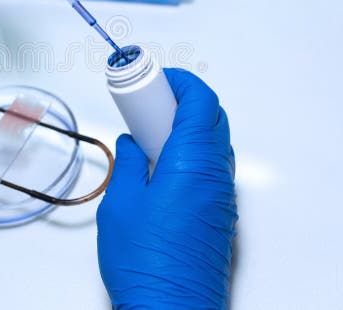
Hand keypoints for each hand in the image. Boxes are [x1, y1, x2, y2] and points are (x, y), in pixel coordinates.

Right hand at [97, 68, 236, 308]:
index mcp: (192, 162)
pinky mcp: (220, 216)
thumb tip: (132, 146)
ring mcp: (222, 197)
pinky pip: (211, 169)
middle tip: (150, 105)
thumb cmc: (146, 262)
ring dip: (187, 128)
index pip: (201, 101)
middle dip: (183, 101)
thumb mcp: (121, 203)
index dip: (181, 82)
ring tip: (151, 137)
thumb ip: (129, 164)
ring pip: (214, 143)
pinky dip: (191, 155)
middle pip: (212, 118)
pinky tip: (162, 170)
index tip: (156, 79)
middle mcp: (215, 176)